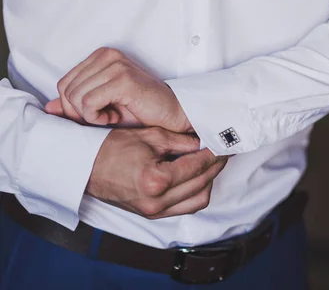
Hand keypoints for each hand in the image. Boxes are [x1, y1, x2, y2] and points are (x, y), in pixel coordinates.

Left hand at [45, 47, 191, 132]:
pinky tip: (115, 117)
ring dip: (90, 116)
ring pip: (75, 97)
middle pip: (66, 90)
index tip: (98, 113)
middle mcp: (108, 55)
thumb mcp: (103, 106)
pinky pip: (88, 103)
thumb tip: (48, 108)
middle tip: (105, 117)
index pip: (64, 82)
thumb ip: (76, 105)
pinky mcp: (122, 79)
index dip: (73, 107)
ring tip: (112, 116)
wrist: (174, 114)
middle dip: (79, 113)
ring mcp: (116, 66)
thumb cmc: (142, 110)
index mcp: (102, 56)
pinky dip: (97, 117)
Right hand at [88, 127, 226, 218]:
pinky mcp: (151, 215)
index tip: (223, 144)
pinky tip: (197, 177)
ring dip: (209, 181)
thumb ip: (181, 140)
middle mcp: (157, 201)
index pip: (197, 166)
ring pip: (198, 200)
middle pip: (202, 183)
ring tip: (212, 163)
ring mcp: (154, 211)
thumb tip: (205, 141)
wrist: (84, 167)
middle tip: (223, 151)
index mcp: (156, 180)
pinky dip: (195, 193)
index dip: (214, 153)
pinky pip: (184, 208)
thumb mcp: (149, 136)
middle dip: (215, 166)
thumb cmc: (110, 147)